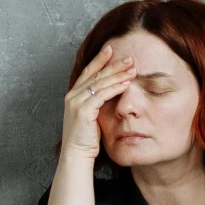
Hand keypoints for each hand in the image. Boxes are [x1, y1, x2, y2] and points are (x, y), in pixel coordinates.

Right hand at [60, 42, 134, 158]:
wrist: (76, 155)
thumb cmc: (86, 139)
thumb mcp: (91, 116)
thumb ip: (97, 103)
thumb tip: (111, 92)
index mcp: (73, 95)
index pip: (88, 72)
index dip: (99, 60)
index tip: (111, 49)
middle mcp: (72, 95)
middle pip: (96, 74)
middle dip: (113, 64)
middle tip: (129, 58)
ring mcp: (76, 102)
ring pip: (100, 83)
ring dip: (117, 74)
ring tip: (132, 68)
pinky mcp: (83, 110)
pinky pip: (102, 95)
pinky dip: (115, 88)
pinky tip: (126, 84)